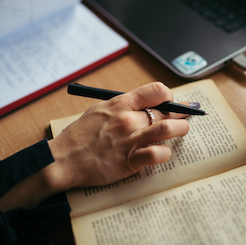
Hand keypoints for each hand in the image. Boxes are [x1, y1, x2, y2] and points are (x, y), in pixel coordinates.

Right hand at [0, 82, 189, 214]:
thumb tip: (140, 105)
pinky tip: (164, 153)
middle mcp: (127, 118)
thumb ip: (119, 107)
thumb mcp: (98, 111)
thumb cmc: (79, 135)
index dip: (168, 95)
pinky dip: (165, 153)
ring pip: (168, 129)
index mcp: (119, 103)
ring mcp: (130, 139)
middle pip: (166, 110)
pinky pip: (158, 154)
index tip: (170, 101)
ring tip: (182, 130)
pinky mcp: (130, 160)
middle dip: (180, 113)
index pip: (155, 90)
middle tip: (186, 115)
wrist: (64, 158)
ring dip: (181, 129)